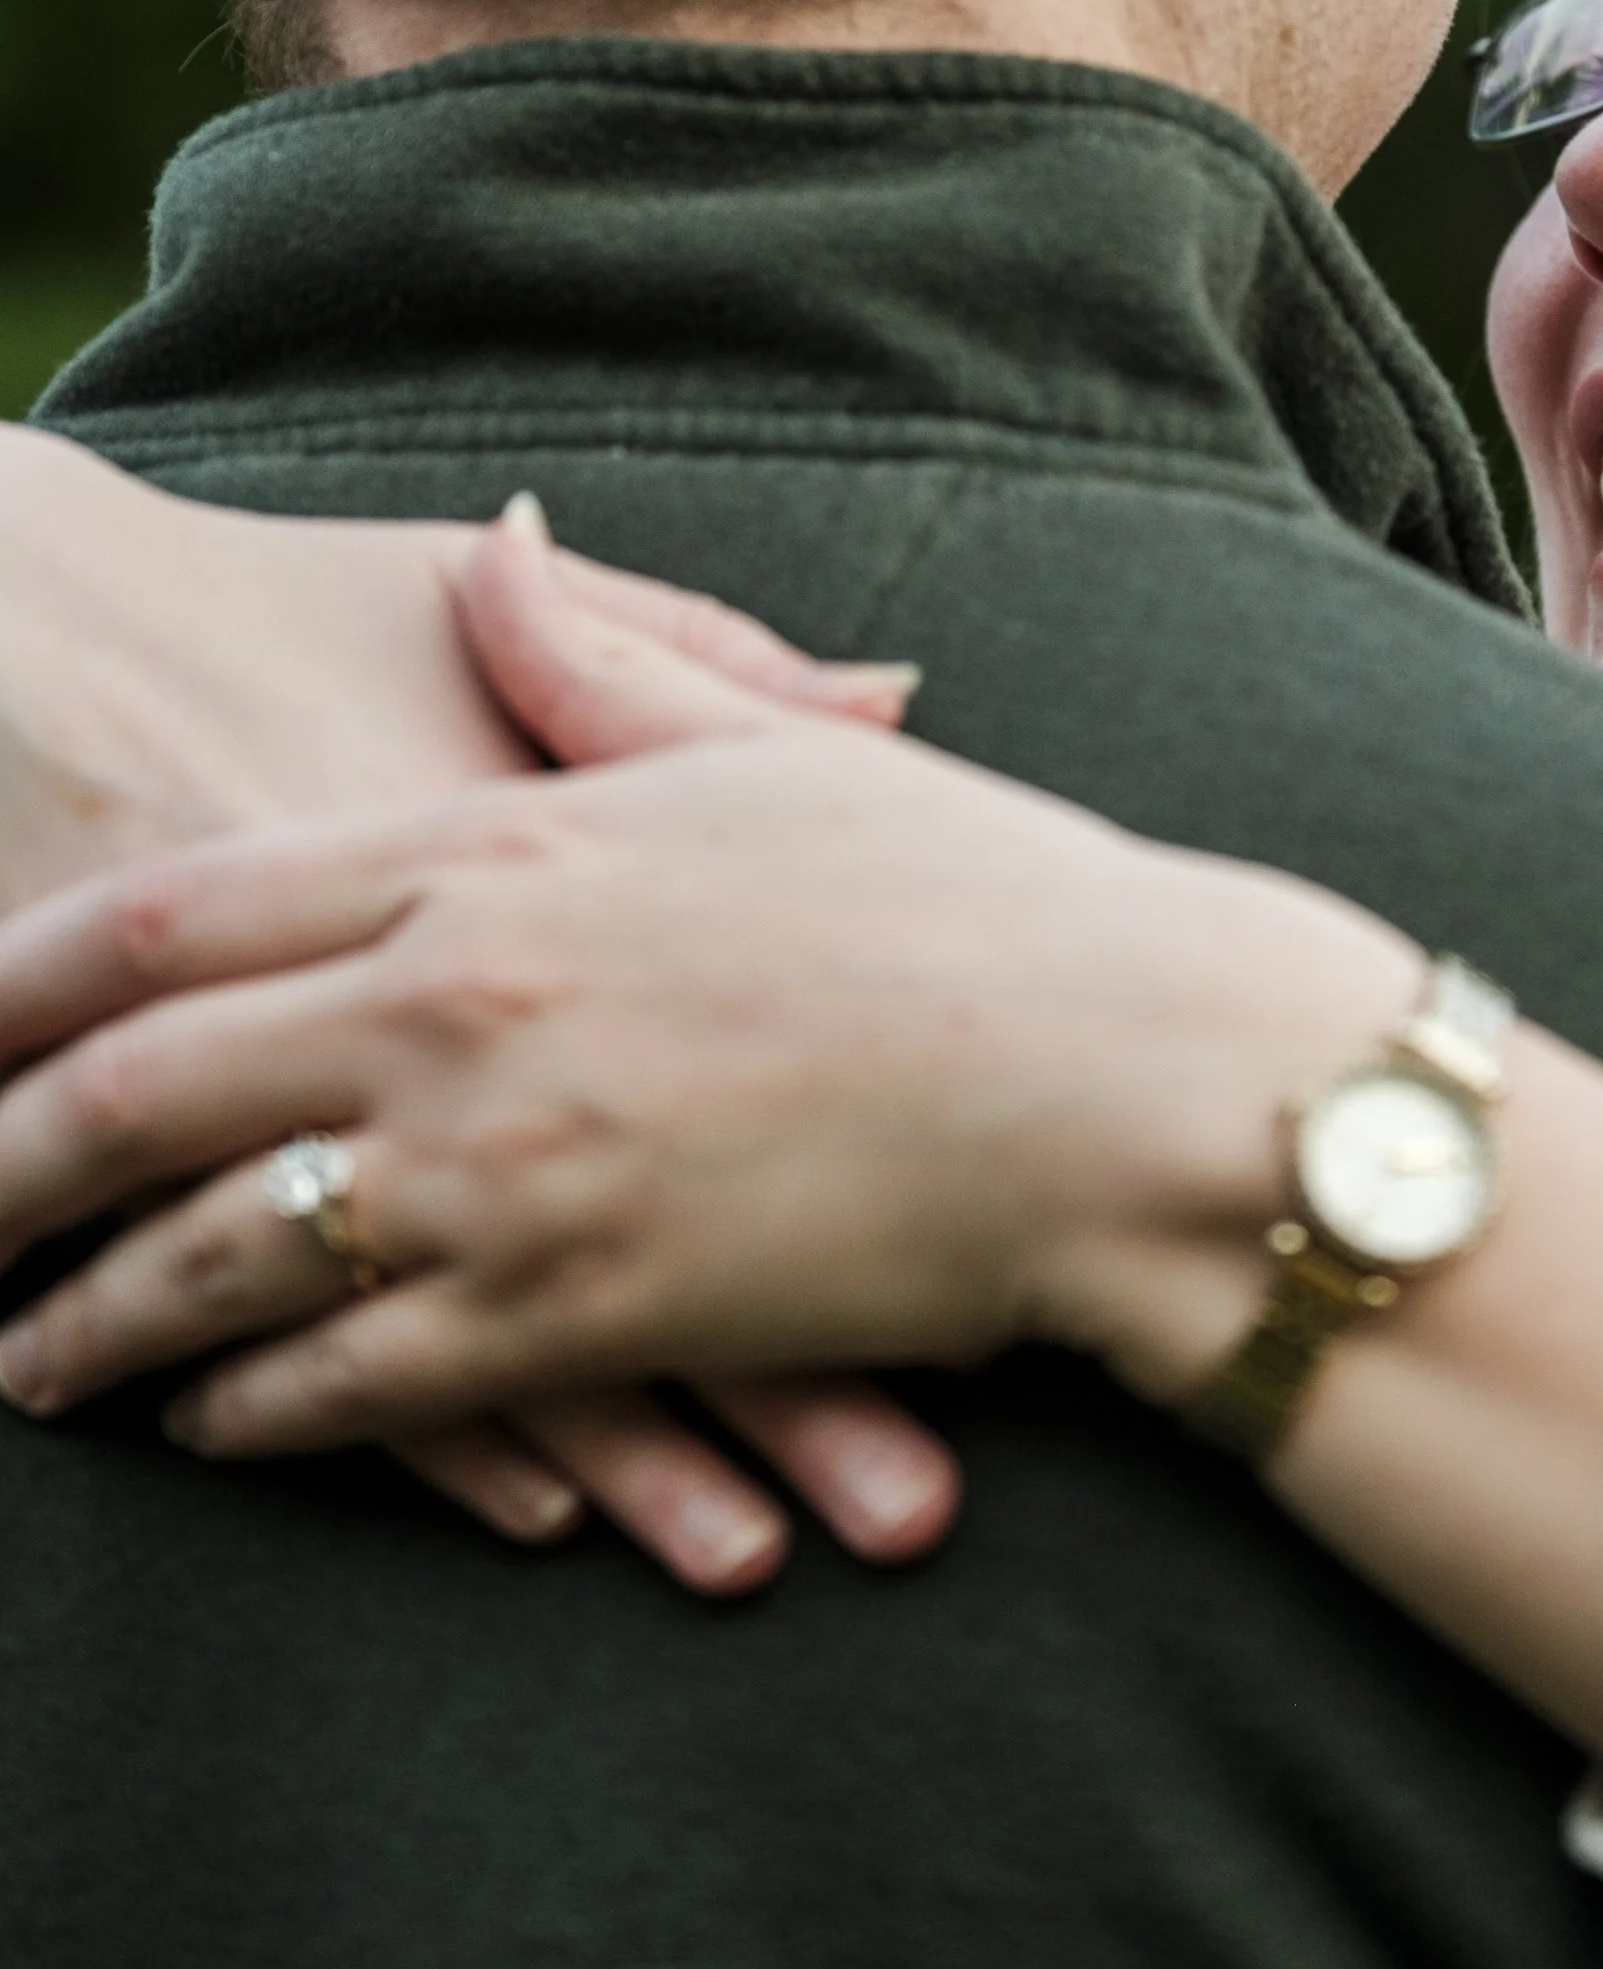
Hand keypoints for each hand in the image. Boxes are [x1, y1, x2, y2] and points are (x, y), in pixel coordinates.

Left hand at [0, 432, 958, 1582]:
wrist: (1127, 1077)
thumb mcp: (766, 743)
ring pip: (209, 1262)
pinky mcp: (578, 1319)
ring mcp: (508, 1171)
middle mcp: (462, 1006)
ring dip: (88, 1324)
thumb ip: (594, 651)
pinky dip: (245, 1416)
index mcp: (498, 849)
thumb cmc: (971, 894)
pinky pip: (343, 1386)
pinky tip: (203, 1428)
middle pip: (140, 1092)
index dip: (21, 980)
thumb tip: (495, 541)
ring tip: (22, 1363)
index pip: (178, 916)